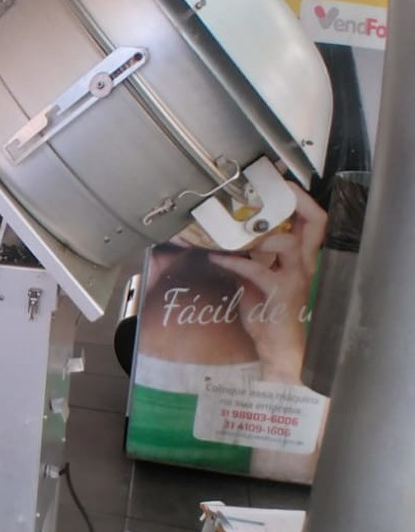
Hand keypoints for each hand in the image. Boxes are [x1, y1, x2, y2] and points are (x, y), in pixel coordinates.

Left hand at [208, 183, 327, 382]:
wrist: (277, 347)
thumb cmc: (269, 313)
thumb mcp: (258, 279)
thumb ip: (251, 258)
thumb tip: (228, 240)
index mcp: (301, 258)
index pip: (314, 221)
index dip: (302, 200)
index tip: (283, 183)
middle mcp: (304, 264)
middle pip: (315, 223)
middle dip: (297, 201)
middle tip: (274, 189)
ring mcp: (295, 278)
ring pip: (289, 243)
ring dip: (260, 233)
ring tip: (235, 227)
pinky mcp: (280, 293)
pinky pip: (257, 270)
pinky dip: (234, 260)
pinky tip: (216, 257)